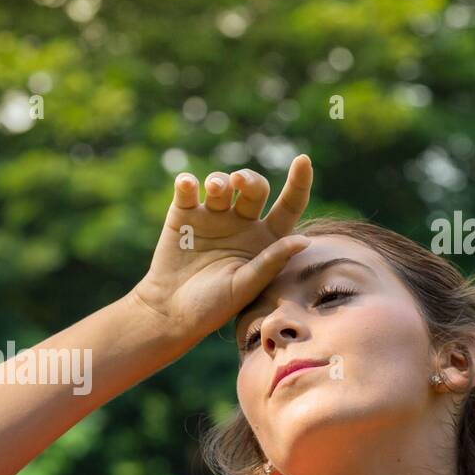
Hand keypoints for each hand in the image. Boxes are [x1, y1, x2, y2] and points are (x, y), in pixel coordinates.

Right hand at [130, 155, 313, 342]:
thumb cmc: (213, 306)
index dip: (299, 182)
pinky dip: (187, 183)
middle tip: (239, 182)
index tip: (303, 160)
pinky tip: (187, 185)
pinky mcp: (183, 215)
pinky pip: (187, 190)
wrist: (170, 313)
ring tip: (214, 188)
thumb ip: (271, 262)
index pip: (289, 205)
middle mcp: (241, 222)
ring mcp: (212, 217)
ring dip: (219, 180)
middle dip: (249, 179)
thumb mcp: (245, 286)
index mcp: (266, 239)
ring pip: (222, 183)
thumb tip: (305, 240)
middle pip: (254, 188)